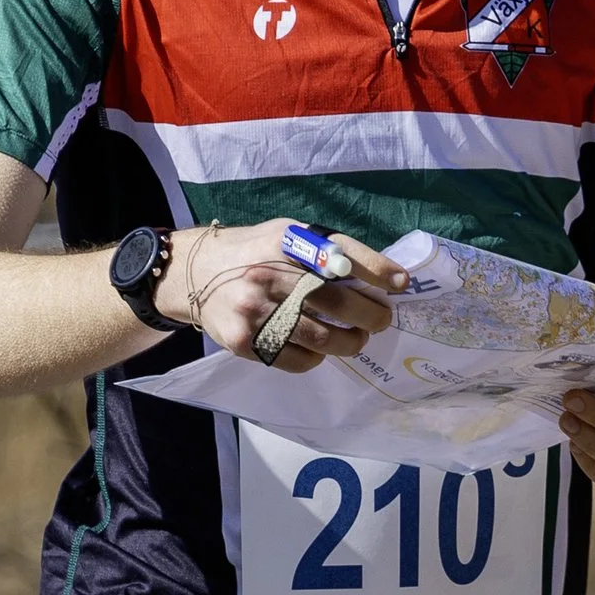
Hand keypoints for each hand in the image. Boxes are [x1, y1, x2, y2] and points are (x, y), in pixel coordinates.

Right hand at [153, 223, 405, 372]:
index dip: (376, 271)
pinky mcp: (244, 341)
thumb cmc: (252, 252)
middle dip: (371, 316)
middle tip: (381, 320)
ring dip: (350, 343)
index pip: (341, 255)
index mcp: (284, 241)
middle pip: (338, 304)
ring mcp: (255, 310)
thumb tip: (382, 277)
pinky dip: (317, 358)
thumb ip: (324, 250)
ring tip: (356, 339)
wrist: (194, 273)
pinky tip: (318, 350)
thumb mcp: (285, 234)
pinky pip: (297, 360)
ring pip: (322, 339)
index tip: (400, 284)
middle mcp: (269, 274)